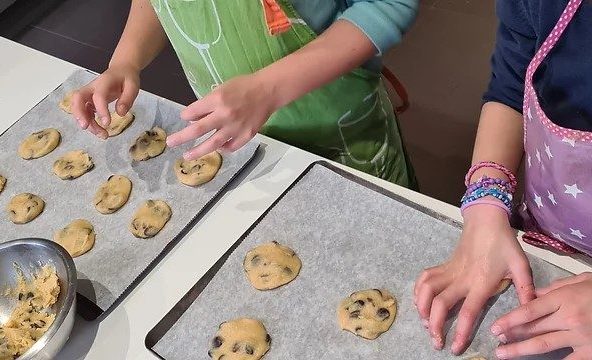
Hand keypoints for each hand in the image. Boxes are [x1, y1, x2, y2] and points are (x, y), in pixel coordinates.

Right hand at [71, 63, 139, 138]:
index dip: (101, 110)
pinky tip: (99, 130)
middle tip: (86, 127)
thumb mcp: (133, 86)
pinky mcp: (89, 101)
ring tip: (102, 135)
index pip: (98, 96)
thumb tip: (120, 113)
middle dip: (79, 114)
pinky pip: (84, 112)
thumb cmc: (127, 78)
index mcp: (104, 82)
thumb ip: (127, 98)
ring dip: (86, 122)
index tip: (107, 123)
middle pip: (78, 99)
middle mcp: (92, 87)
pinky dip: (89, 122)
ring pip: (79, 108)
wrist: (121, 70)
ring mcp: (89, 94)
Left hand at [166, 73, 276, 159]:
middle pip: (198, 130)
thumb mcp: (222, 88)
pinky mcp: (247, 134)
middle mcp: (224, 115)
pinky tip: (218, 149)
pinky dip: (223, 149)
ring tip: (187, 156)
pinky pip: (231, 146)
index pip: (192, 112)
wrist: (268, 91)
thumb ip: (207, 103)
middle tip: (170, 143)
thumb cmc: (244, 86)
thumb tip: (193, 119)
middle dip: (182, 137)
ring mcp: (236, 127)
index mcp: (217, 99)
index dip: (185, 115)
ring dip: (198, 151)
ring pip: (213, 143)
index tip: (185, 118)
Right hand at [414, 204, 534, 354]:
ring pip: (427, 290)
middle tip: (436, 341)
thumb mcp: (520, 265)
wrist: (485, 220)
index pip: (467, 311)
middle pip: (440, 304)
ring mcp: (449, 271)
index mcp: (481, 282)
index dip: (460, 331)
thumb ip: (526, 289)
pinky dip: (418, 291)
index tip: (455, 347)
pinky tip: (420, 303)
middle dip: (434, 325)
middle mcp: (461, 278)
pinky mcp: (443, 265)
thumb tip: (532, 310)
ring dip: (422, 309)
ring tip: (425, 324)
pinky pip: (425, 278)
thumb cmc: (504, 243)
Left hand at [492, 273, 591, 358]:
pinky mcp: (591, 351)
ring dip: (521, 350)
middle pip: (533, 328)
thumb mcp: (581, 280)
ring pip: (544, 345)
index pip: (529, 310)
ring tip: (504, 354)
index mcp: (564, 299)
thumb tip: (535, 294)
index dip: (509, 320)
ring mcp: (580, 337)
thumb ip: (556, 287)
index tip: (494, 327)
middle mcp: (569, 318)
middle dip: (511, 334)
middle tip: (497, 339)